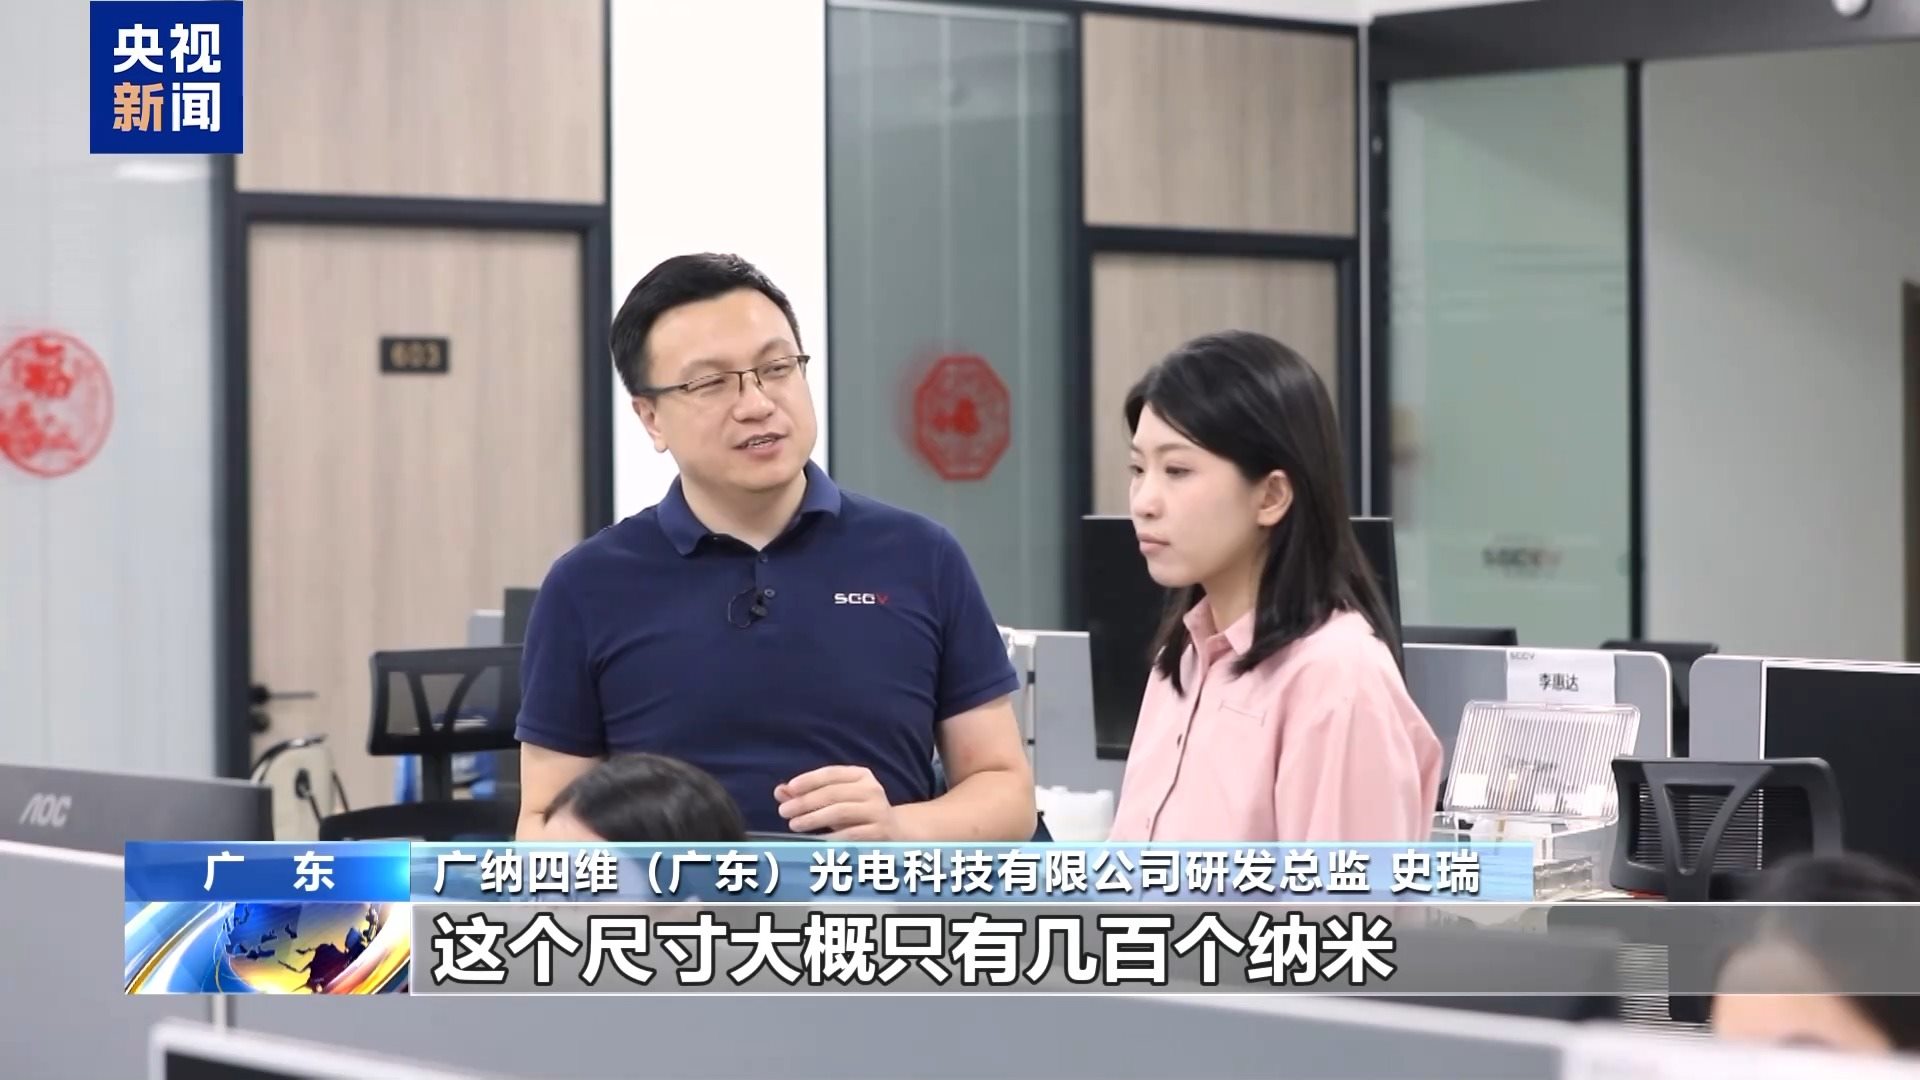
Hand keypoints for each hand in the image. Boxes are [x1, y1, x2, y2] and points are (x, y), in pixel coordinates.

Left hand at [775, 766, 898, 840]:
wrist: (895, 831)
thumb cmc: (857, 813)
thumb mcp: (835, 800)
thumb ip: (807, 794)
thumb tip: (780, 791)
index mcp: (861, 775)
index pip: (831, 773)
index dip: (808, 780)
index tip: (790, 788)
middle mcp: (872, 789)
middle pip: (832, 793)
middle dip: (805, 802)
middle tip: (784, 811)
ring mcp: (878, 810)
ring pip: (839, 812)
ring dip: (813, 819)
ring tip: (794, 825)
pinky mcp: (880, 832)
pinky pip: (850, 834)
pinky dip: (829, 837)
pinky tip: (814, 840)